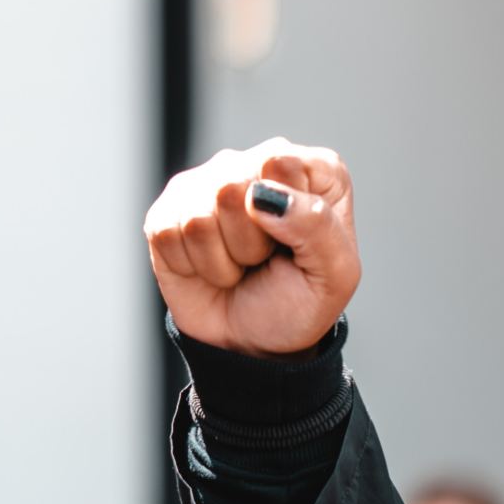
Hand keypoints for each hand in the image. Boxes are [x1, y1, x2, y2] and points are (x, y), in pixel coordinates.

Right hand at [143, 138, 359, 356]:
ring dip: (224, 259)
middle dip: (252, 242)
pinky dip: (193, 267)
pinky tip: (212, 268)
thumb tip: (261, 195)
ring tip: (242, 264)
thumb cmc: (302, 299)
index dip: (288, 214)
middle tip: (266, 258)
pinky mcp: (167, 210)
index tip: (298, 241)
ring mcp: (206, 183)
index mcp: (311, 169)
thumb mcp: (336, 275)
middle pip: (233, 186)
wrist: (258, 341)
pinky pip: (168, 235)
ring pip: (198, 216)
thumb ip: (317, 225)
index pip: (282, 162)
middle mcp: (256, 163)